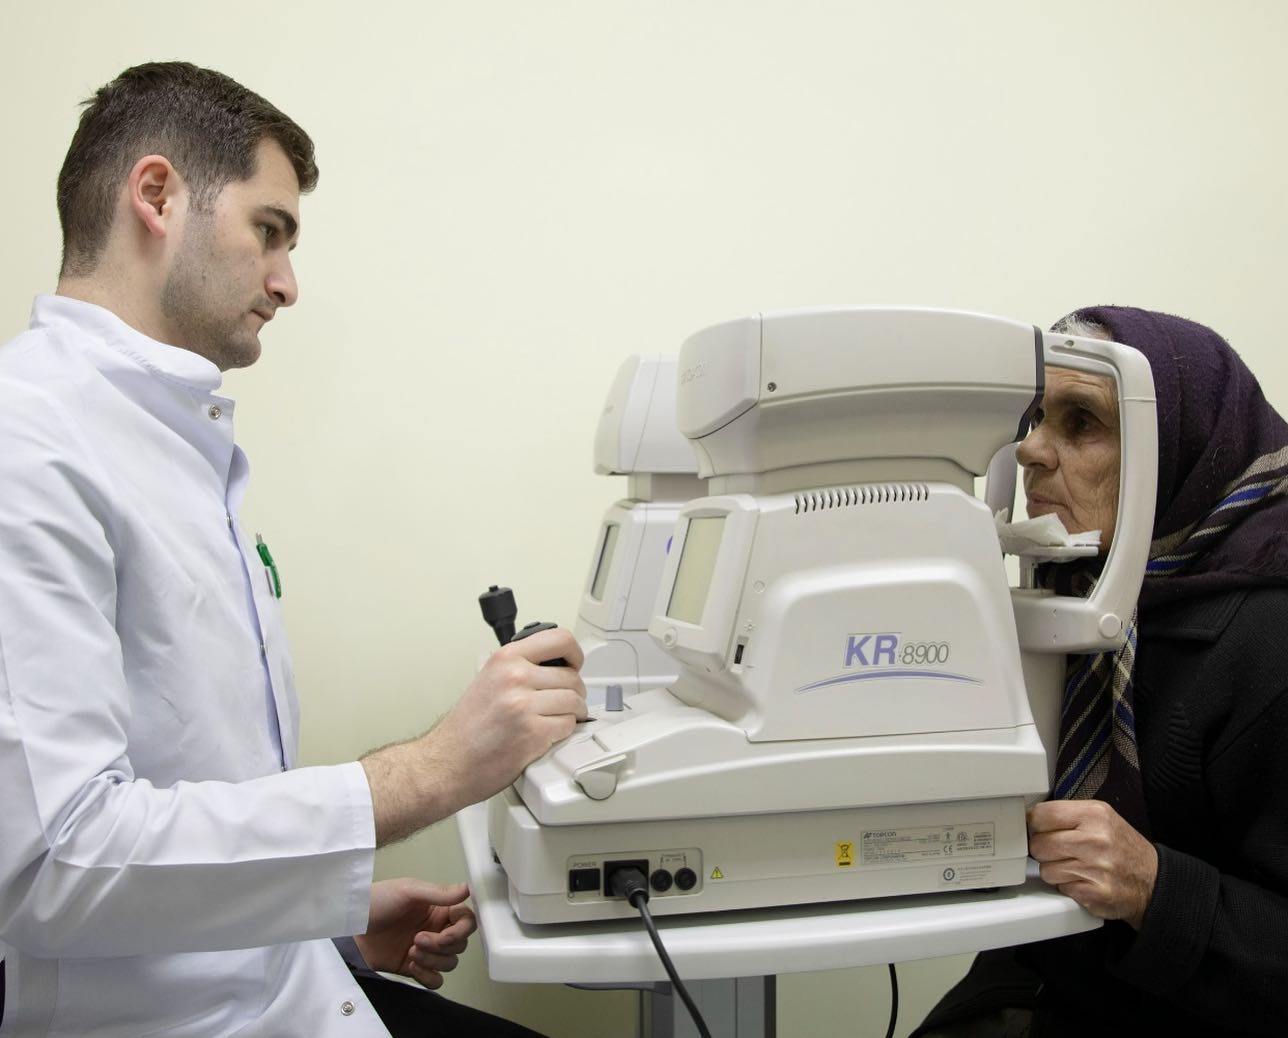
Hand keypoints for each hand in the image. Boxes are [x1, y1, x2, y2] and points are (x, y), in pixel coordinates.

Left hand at [354, 878, 476, 989]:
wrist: (350, 927)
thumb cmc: (376, 902)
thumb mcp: (408, 890)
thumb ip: (439, 893)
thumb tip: (467, 888)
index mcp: (438, 909)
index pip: (467, 921)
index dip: (461, 930)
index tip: (446, 933)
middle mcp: (436, 929)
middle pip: (460, 944)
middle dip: (441, 946)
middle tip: (417, 939)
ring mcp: (426, 950)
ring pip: (450, 963)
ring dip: (433, 960)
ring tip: (411, 951)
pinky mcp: (414, 968)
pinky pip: (435, 980)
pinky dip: (428, 976)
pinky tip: (412, 965)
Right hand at [426, 626, 586, 812]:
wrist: (447, 763)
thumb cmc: (466, 728)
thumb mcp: (489, 679)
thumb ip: (521, 667)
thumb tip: (557, 666)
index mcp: (505, 658)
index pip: (560, 639)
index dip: (574, 653)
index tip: (574, 664)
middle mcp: (515, 677)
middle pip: (572, 677)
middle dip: (573, 693)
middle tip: (562, 703)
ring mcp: (524, 705)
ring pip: (574, 702)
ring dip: (572, 714)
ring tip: (556, 720)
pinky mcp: (533, 733)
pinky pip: (568, 726)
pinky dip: (563, 732)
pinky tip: (546, 734)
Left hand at [1027, 800, 1157, 928]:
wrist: (1152, 881)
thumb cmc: (1121, 848)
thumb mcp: (1101, 817)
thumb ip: (1067, 814)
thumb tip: (1029, 817)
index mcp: (1094, 814)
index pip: (1041, 815)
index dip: (1035, 824)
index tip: (1040, 829)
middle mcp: (1095, 840)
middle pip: (1038, 844)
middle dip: (1044, 849)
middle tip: (1060, 851)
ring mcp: (1095, 868)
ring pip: (1046, 869)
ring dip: (1055, 870)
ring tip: (1075, 866)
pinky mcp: (1094, 893)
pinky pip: (1060, 888)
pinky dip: (1068, 886)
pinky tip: (1084, 880)